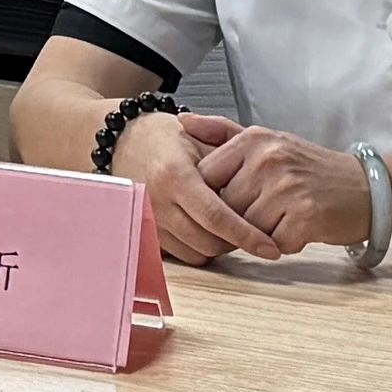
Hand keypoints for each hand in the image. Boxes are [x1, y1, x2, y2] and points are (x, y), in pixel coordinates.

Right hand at [111, 108, 283, 265]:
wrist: (122, 140)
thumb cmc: (163, 137)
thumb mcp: (200, 138)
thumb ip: (231, 163)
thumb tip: (264, 194)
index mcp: (175, 176)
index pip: (216, 216)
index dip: (246, 235)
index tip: (269, 247)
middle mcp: (158, 201)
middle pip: (207, 242)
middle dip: (235, 243)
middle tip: (253, 231)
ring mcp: (149, 220)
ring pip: (195, 254)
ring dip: (217, 246)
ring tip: (228, 226)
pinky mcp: (146, 231)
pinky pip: (181, 254)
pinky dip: (199, 247)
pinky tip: (207, 228)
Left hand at [196, 123, 370, 256]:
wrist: (367, 188)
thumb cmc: (310, 169)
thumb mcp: (268, 141)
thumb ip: (222, 133)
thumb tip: (182, 122)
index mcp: (253, 139)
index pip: (205, 176)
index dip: (212, 197)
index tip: (228, 201)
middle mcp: (268, 159)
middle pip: (224, 206)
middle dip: (238, 218)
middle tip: (266, 211)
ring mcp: (286, 187)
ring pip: (245, 228)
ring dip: (262, 233)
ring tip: (284, 216)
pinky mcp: (304, 216)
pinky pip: (272, 243)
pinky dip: (284, 243)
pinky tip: (299, 227)